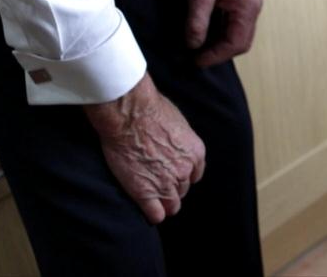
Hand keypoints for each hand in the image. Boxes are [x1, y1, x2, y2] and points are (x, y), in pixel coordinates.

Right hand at [83, 73, 205, 223]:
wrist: (130, 115)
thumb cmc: (150, 109)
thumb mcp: (178, 122)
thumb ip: (180, 140)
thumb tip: (173, 142)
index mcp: (196, 153)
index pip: (195, 175)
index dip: (182, 175)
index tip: (171, 174)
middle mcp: (185, 171)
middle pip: (182, 190)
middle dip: (171, 187)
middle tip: (156, 181)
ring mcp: (166, 184)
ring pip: (172, 206)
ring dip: (163, 203)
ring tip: (151, 197)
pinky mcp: (145, 193)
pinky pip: (156, 215)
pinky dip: (152, 214)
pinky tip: (145, 206)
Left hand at [188, 0, 263, 67]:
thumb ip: (197, 20)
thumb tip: (194, 44)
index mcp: (247, 7)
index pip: (236, 43)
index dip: (216, 55)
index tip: (196, 60)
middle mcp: (252, 7)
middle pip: (240, 42)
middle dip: (219, 52)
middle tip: (197, 56)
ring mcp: (249, 3)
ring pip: (238, 34)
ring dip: (220, 43)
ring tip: (198, 45)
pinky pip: (234, 23)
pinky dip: (221, 32)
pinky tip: (205, 30)